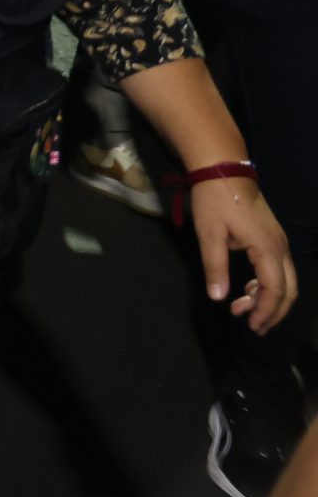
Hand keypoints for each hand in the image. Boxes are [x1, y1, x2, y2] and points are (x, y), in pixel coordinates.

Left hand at [194, 176, 297, 333]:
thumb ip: (215, 267)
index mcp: (267, 249)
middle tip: (254, 326)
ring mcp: (279, 241)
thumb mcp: (209, 235)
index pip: (275, 290)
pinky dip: (265, 283)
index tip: (252, 326)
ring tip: (242, 310)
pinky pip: (277, 268)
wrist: (223, 170)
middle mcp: (280, 247)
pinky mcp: (272, 237)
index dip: (266, 311)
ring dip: (267, 298)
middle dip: (273, 311)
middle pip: (288, 289)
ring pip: (285, 279)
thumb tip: (218, 297)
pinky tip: (246, 288)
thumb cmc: (215, 201)